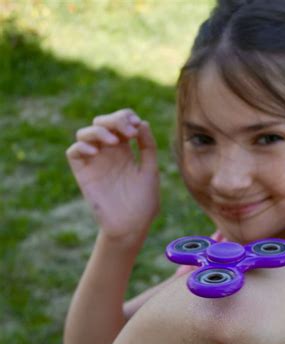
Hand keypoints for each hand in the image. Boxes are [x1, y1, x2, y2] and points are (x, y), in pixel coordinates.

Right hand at [67, 109, 159, 243]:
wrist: (132, 226)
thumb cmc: (144, 202)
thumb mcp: (150, 171)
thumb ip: (148, 147)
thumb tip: (143, 123)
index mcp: (126, 151)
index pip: (121, 123)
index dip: (126, 117)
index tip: (136, 124)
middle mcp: (109, 153)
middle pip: (102, 123)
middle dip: (114, 120)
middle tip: (128, 130)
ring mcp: (95, 162)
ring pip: (86, 133)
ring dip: (99, 130)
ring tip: (114, 141)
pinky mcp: (83, 173)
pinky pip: (74, 152)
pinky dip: (82, 146)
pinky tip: (96, 152)